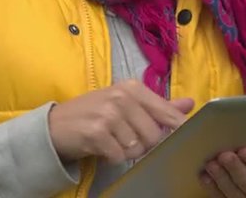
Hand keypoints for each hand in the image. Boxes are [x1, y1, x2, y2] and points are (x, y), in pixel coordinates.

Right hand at [48, 80, 193, 163]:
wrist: (55, 125)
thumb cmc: (95, 113)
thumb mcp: (127, 103)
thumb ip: (159, 106)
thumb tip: (189, 104)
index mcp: (133, 87)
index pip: (167, 112)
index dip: (177, 129)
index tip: (183, 138)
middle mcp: (122, 96)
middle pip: (155, 135)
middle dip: (143, 144)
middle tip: (126, 139)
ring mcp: (109, 113)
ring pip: (138, 148)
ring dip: (126, 152)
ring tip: (112, 141)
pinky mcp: (96, 132)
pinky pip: (120, 156)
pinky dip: (112, 157)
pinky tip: (102, 147)